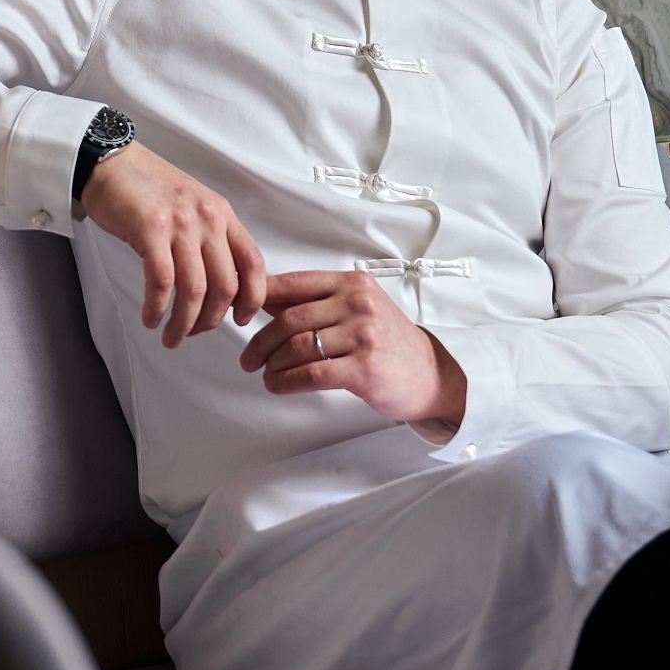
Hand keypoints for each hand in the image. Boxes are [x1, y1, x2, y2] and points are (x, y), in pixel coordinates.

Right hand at [80, 143, 268, 347]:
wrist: (111, 163)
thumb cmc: (148, 188)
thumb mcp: (194, 207)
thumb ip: (211, 238)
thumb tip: (222, 284)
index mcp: (222, 214)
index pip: (253, 263)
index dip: (252, 299)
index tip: (242, 319)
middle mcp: (207, 218)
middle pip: (225, 285)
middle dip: (211, 320)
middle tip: (194, 333)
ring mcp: (180, 224)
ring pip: (194, 290)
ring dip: (184, 323)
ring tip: (171, 336)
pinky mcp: (150, 230)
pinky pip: (161, 283)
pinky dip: (157, 308)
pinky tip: (151, 318)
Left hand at [241, 271, 468, 434]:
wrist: (429, 373)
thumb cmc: (387, 341)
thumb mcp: (357, 309)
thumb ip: (315, 302)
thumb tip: (264, 300)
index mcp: (351, 283)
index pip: (294, 283)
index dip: (259, 298)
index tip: (240, 314)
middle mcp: (357, 303)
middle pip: (289, 319)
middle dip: (260, 341)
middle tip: (248, 358)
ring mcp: (363, 335)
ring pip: (297, 347)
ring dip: (271, 364)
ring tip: (265, 374)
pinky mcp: (364, 368)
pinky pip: (311, 374)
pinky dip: (286, 382)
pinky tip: (277, 386)